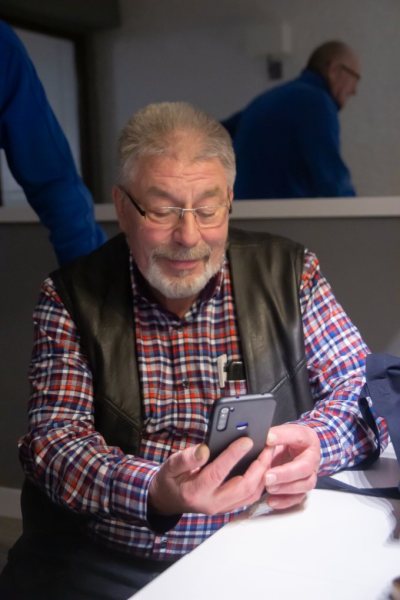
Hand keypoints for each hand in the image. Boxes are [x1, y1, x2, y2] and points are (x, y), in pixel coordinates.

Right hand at [148, 437, 270, 516]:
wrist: (167, 501)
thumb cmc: (169, 480)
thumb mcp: (169, 466)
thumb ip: (186, 458)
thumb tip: (204, 449)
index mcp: (195, 491)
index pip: (218, 472)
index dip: (234, 455)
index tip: (247, 440)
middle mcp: (212, 503)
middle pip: (243, 487)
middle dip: (259, 466)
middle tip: (268, 447)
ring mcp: (222, 507)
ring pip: (251, 494)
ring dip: (263, 474)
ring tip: (269, 454)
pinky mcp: (229, 507)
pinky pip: (250, 497)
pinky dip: (260, 482)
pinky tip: (264, 466)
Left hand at [263, 424, 320, 509]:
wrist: (298, 449)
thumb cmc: (289, 440)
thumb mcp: (282, 431)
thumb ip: (273, 434)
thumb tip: (262, 438)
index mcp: (307, 439)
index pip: (298, 437)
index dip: (283, 437)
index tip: (268, 440)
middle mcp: (312, 458)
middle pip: (304, 468)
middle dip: (285, 473)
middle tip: (268, 476)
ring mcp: (310, 474)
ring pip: (304, 485)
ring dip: (286, 488)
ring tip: (269, 487)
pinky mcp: (304, 488)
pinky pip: (298, 498)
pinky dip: (285, 501)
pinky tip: (272, 501)